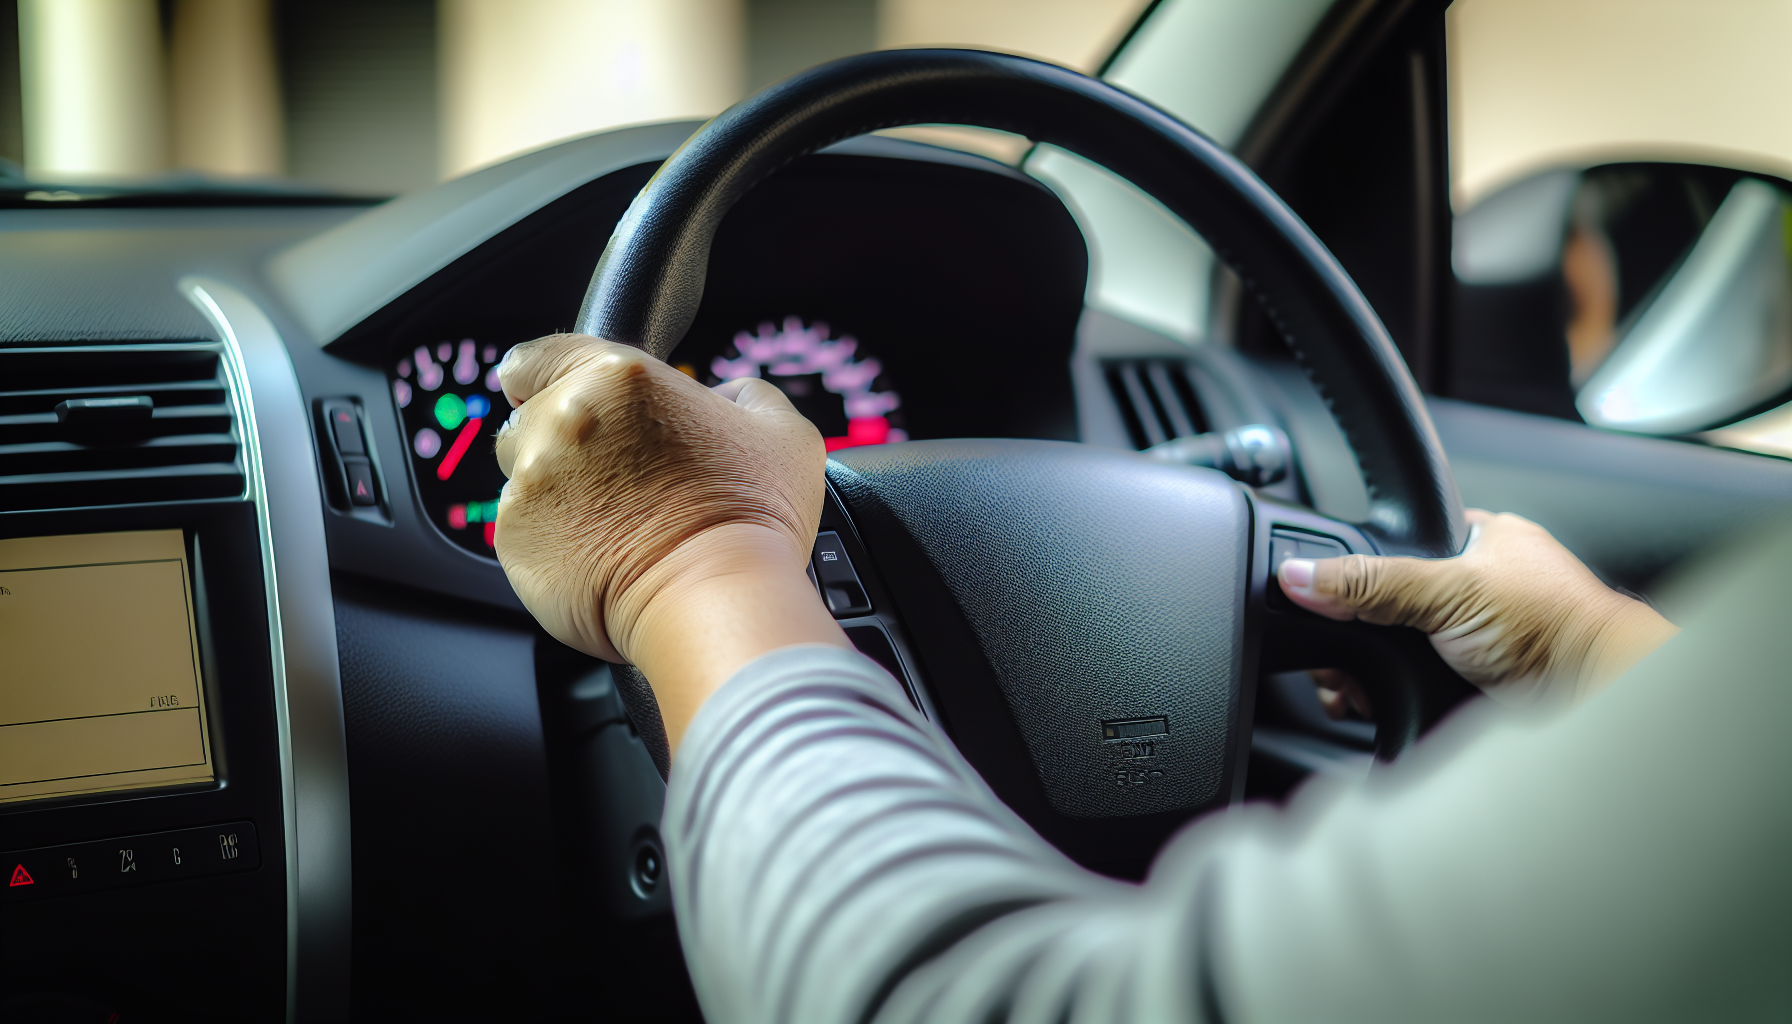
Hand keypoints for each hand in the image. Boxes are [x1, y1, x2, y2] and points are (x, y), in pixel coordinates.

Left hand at [492, 334, 848, 749]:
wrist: (717, 598)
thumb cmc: (750, 518)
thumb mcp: (779, 430)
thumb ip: (743, 394)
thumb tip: (726, 398)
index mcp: (619, 378)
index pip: (536, 357)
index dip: (540, 379)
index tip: (551, 397)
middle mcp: (564, 420)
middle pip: (529, 420)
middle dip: (562, 444)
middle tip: (617, 480)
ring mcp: (533, 481)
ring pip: (523, 479)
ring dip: (555, 495)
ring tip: (614, 524)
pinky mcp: (517, 540)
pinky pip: (522, 534)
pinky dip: (551, 543)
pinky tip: (601, 555)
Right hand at [1277, 510, 1678, 705]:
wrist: (1597, 699)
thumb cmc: (1555, 628)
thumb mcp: (1448, 591)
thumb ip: (1371, 582)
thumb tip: (1300, 576)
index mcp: (1473, 541)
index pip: (1389, 546)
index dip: (1351, 575)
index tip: (1316, 600)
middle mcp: (1470, 588)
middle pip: (1381, 606)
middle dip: (1354, 636)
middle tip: (1338, 656)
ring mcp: (1470, 640)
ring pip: (1390, 652)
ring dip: (1366, 673)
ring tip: (1354, 687)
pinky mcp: (1467, 686)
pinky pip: (1404, 686)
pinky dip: (1384, 698)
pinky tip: (1378, 703)